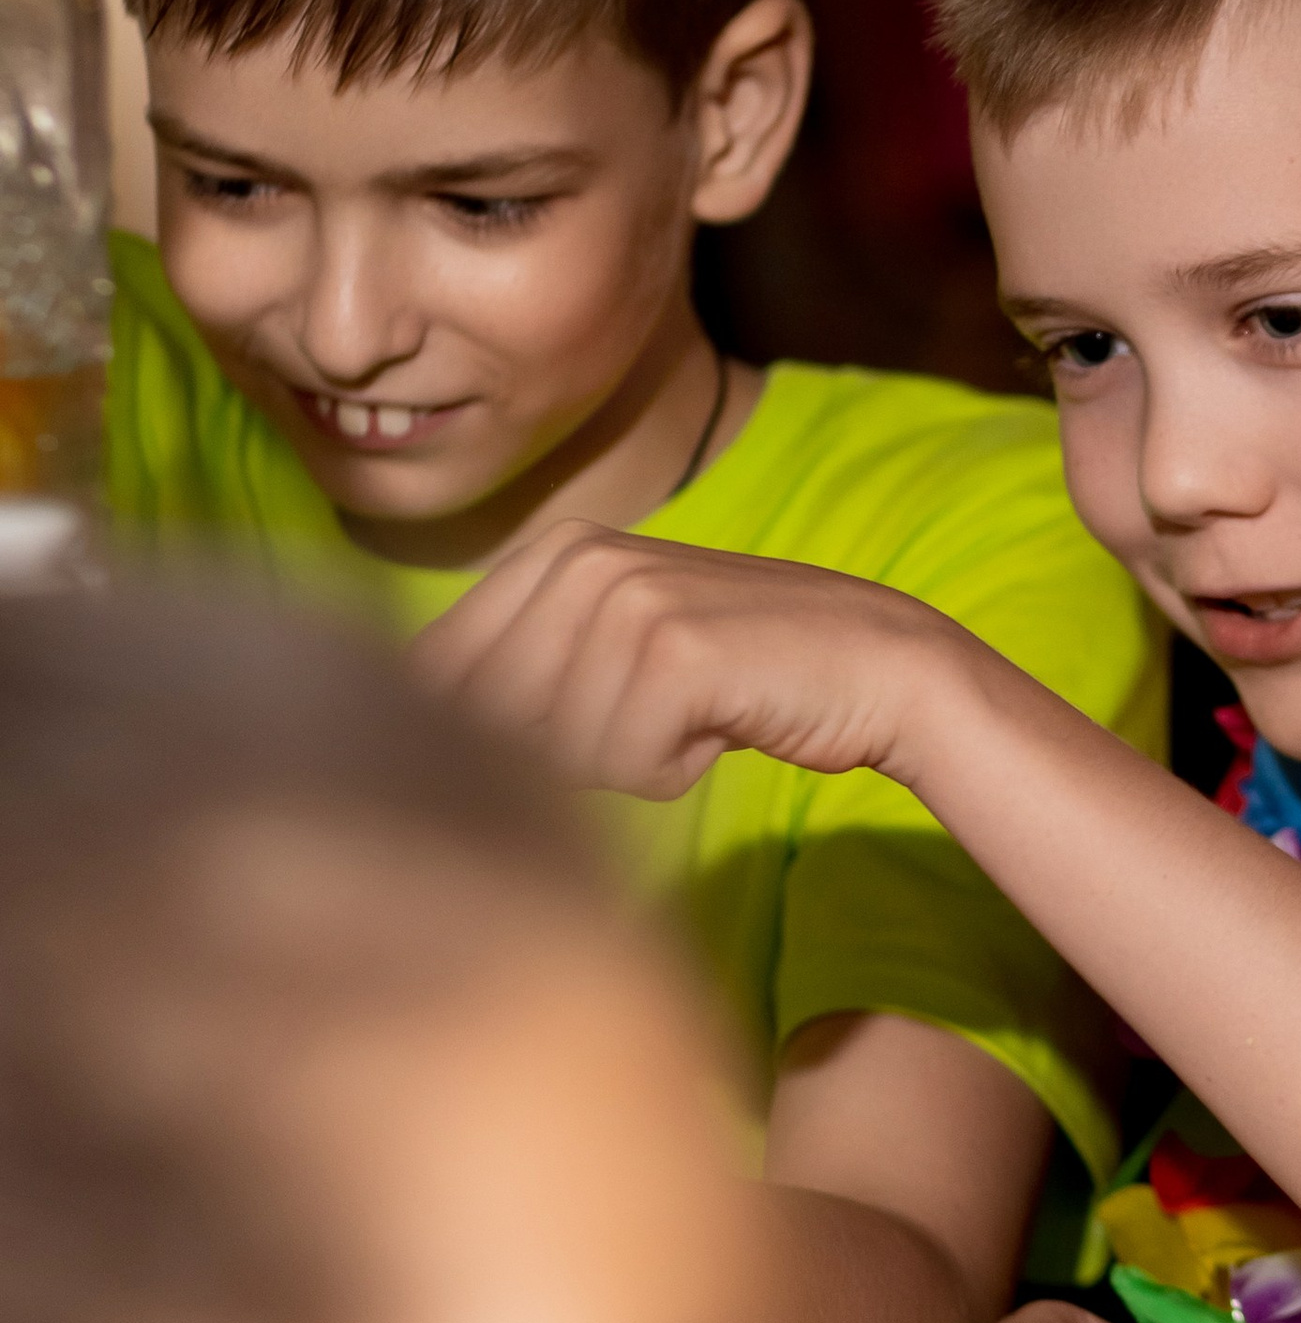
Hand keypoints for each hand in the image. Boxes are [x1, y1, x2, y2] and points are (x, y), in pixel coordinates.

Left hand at [413, 516, 947, 796]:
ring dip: (626, 764)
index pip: (434, 675)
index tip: (563, 743)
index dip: (471, 742)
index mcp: (547, 552)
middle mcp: (574, 558)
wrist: (877, 663)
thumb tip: (401, 741)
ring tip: (690, 716)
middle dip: (564, 755)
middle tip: (650, 722)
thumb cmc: (738, 678)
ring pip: (555, 751)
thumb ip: (517, 676)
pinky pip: (621, 764)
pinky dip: (671, 770)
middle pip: (489, 723)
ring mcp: (623, 596)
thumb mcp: (613, 655)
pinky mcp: (672, 648)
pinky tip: (720, 724)